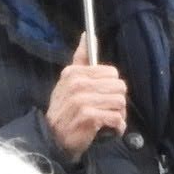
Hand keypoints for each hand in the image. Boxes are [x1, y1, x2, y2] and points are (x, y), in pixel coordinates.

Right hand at [46, 39, 131, 157]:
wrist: (53, 139)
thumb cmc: (64, 110)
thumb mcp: (68, 81)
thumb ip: (80, 59)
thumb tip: (88, 35)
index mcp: (74, 73)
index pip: (111, 73)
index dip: (111, 87)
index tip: (103, 97)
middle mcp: (77, 84)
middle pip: (119, 87)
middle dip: (117, 101)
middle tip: (108, 111)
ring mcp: (82, 101)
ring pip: (120, 102)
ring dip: (119, 114)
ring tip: (109, 121)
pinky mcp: (89, 118)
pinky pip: (117, 118)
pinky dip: (117, 127)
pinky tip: (110, 130)